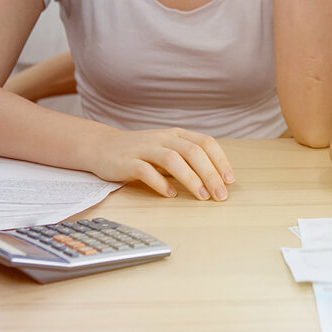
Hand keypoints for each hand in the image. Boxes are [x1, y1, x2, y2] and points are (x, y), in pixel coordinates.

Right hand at [89, 127, 235, 200]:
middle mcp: (163, 138)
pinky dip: (161, 183)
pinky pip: (146, 171)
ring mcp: (144, 148)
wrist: (101, 146)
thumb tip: (215, 178)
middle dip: (210, 174)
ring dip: (191, 179)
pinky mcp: (127, 162)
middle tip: (220, 195)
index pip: (205, 142)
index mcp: (176, 134)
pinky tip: (171, 195)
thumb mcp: (166, 150)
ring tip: (202, 196)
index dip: (220, 160)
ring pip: (172, 159)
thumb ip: (187, 159)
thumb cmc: (140, 152)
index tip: (229, 180)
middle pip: (193, 152)